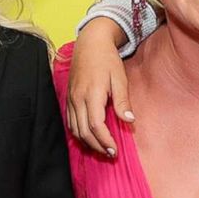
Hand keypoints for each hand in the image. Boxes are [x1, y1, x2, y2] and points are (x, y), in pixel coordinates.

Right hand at [67, 18, 133, 156]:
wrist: (90, 43)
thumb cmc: (107, 60)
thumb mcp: (119, 78)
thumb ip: (122, 101)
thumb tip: (129, 121)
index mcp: (92, 94)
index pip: (96, 126)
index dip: (105, 141)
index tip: (115, 150)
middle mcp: (78, 99)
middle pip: (84, 131)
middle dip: (97, 146)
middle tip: (110, 154)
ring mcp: (71, 99)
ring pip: (75, 129)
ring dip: (88, 142)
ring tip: (102, 149)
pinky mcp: (68, 98)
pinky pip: (71, 122)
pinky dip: (79, 133)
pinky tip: (89, 137)